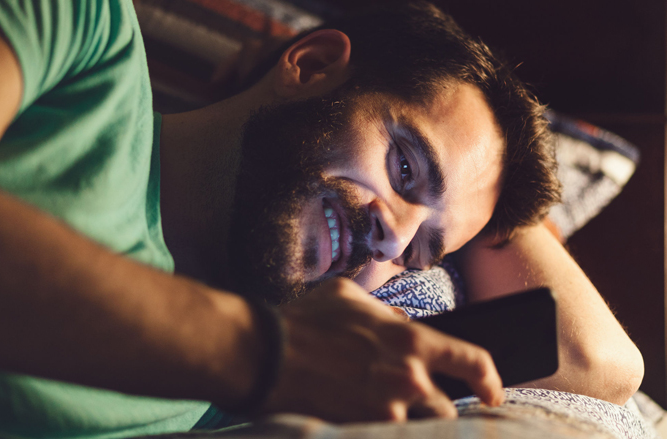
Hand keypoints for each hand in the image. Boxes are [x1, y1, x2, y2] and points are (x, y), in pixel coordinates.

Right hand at [262, 278, 503, 421]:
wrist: (264, 355)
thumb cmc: (303, 321)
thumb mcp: (347, 297)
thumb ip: (383, 312)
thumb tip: (400, 322)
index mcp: (410, 340)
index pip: (472, 361)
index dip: (489, 379)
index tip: (492, 391)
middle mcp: (408, 379)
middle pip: (447, 408)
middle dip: (435, 408)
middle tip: (412, 403)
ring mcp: (386, 411)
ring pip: (421, 428)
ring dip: (410, 422)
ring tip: (383, 412)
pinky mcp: (362, 430)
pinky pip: (387, 435)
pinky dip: (381, 429)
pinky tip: (362, 418)